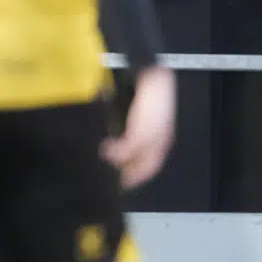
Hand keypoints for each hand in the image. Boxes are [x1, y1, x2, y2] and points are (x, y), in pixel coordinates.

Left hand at [101, 65, 175, 189]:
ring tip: (101, 155)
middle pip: (136, 159)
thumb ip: (126, 151)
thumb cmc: (152, 108)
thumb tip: (108, 158)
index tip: (115, 185)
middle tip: (104, 169)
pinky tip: (102, 138)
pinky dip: (113, 138)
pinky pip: (121, 133)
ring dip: (115, 152)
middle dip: (122, 165)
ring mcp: (143, 127)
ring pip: (128, 147)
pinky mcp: (132, 116)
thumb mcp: (141, 135)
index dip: (133, 179)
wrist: (151, 76)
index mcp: (160, 146)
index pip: (147, 170)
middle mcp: (153, 140)